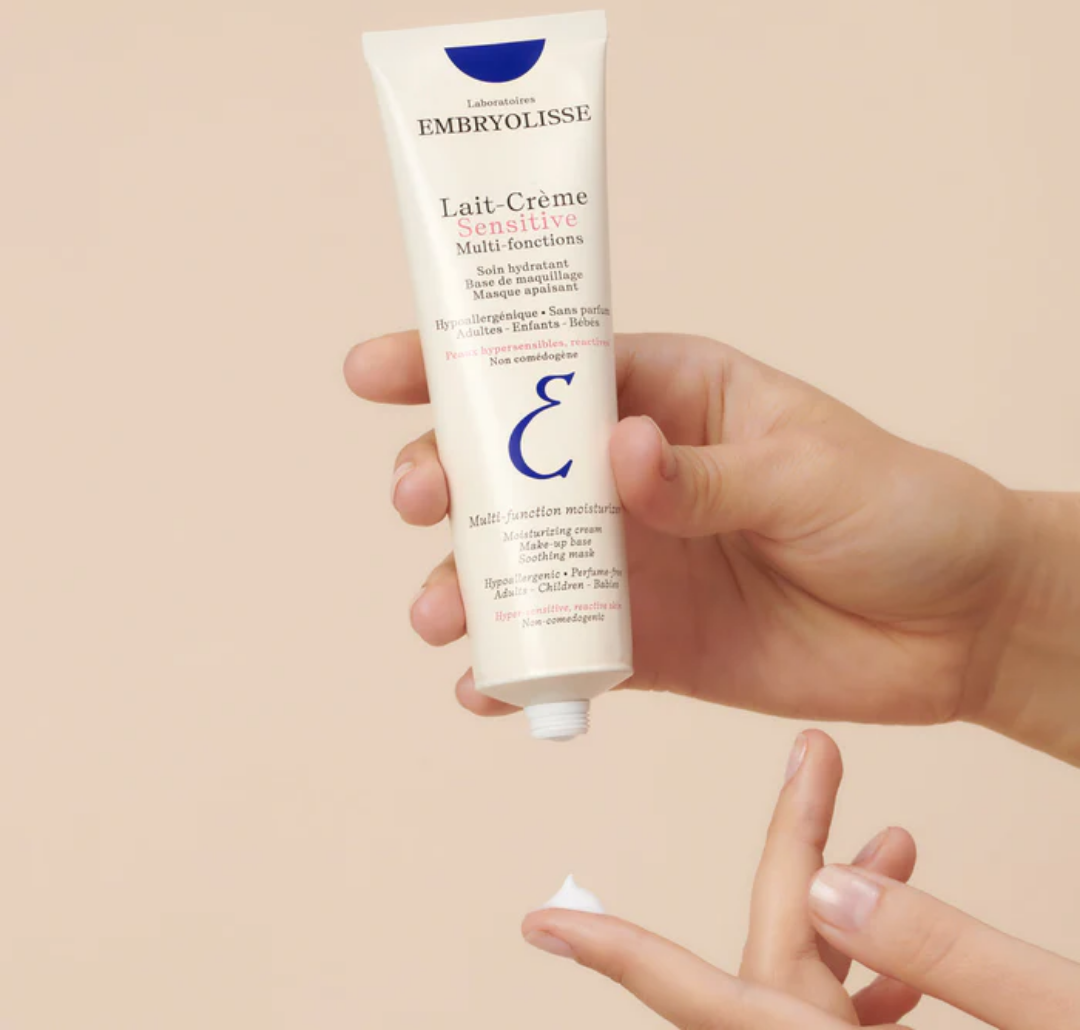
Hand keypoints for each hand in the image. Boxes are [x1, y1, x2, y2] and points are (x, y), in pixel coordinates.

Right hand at [345, 331, 1027, 731]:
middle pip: (508, 469)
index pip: (547, 366)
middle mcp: (632, 475)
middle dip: (447, 478)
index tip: (376, 370)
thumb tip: (615, 455)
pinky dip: (519, 671)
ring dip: (464, 584)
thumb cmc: (897, 509)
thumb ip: (704, 473)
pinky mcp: (648, 643)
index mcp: (667, 397)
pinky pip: (565, 653)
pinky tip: (489, 688)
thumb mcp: (806, 470)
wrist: (956, 626)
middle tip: (422, 500)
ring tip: (440, 612)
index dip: (458, 363)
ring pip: (520, 565)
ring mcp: (633, 562)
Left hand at [521, 730, 923, 1027]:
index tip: (540, 923)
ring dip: (851, 911)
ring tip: (897, 839)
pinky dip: (872, 979)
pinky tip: (911, 955)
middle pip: (777, 949)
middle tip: (820, 757)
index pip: (697, 997)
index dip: (613, 953)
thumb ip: (944, 955)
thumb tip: (839, 881)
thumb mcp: (1047, 1020)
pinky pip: (838, 1024)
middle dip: (801, 846)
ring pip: (811, 984)